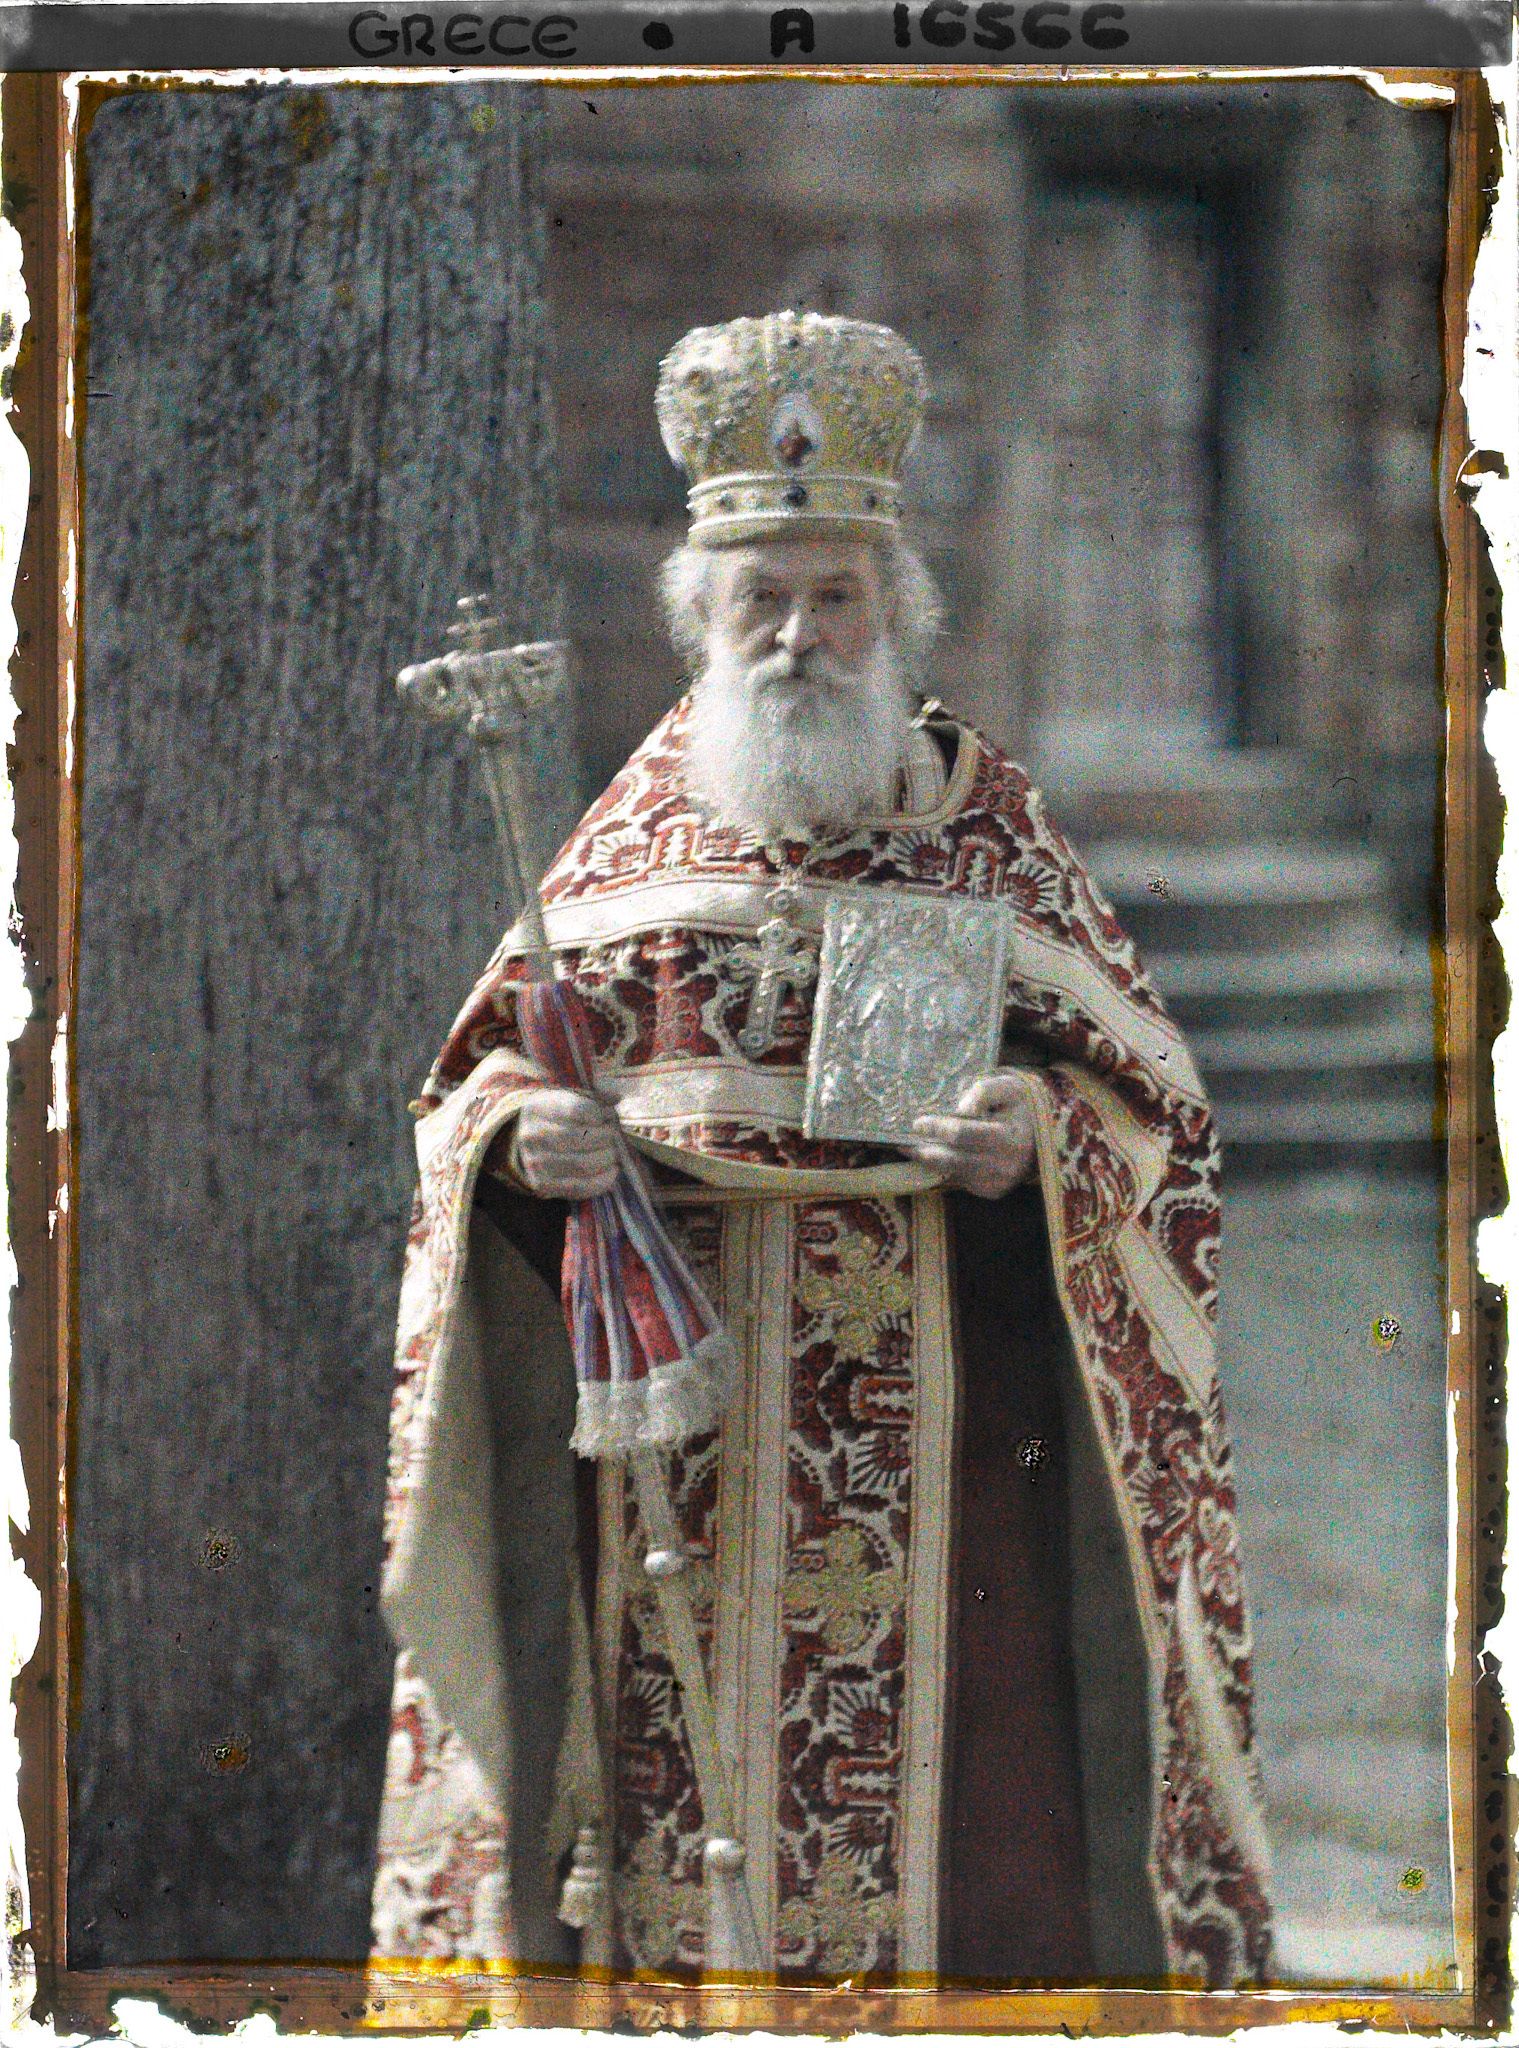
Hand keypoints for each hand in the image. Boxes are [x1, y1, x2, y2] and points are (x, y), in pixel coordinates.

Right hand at [512, 1089, 619, 1199]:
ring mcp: (536, 1163)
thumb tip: (616, 1097)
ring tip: (613, 1152)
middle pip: (581, 1138)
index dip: (598, 1114)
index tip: (605, 1116)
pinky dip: (603, 1180)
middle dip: (607, 1137)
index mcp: (538, 1108)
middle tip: (614, 1136)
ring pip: (583, 1164)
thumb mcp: (570, 1098)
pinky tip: (612, 1171)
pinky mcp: (543, 1186)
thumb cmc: (558, 1119)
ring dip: (607, 1158)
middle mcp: (532, 1136)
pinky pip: (580, 1187)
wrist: (528, 1145)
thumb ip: (596, 1097)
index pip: (576, 1110)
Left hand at [907, 1073, 1035, 1200]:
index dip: (937, 1128)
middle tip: (901, 1142)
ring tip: (910, 1149)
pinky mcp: (992, 1191)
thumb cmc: (1020, 1106)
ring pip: (952, 1173)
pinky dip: (944, 1169)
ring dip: (929, 1161)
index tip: (918, 1122)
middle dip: (924, 1150)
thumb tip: (959, 1110)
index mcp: (1009, 1137)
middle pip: (953, 1159)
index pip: (963, 1134)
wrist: (1042, 1134)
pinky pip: (960, 1180)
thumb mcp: (1006, 1087)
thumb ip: (983, 1092)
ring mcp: (998, 1182)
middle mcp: (1005, 1165)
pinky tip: (933, 1157)